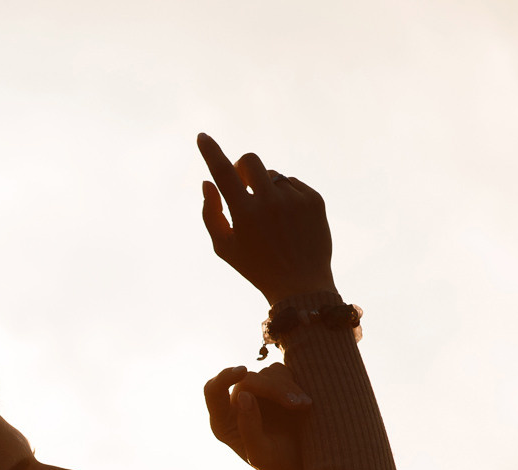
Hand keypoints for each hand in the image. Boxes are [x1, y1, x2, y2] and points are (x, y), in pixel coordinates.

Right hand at [197, 133, 333, 305]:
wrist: (301, 286)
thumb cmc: (257, 268)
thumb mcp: (225, 247)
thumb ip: (211, 214)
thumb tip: (207, 182)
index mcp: (245, 214)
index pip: (223, 172)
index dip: (211, 151)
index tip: (203, 136)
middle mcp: (270, 202)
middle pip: (251, 161)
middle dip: (243, 168)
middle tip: (243, 186)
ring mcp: (295, 199)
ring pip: (273, 175)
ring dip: (266, 189)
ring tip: (272, 219)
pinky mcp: (315, 200)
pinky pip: (293, 184)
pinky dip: (286, 197)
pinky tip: (289, 221)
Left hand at [204, 362, 309, 469]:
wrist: (302, 466)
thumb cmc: (278, 465)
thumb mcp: (262, 454)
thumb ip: (249, 428)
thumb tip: (244, 395)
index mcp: (224, 421)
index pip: (213, 391)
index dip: (224, 376)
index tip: (242, 371)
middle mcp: (237, 404)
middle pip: (248, 380)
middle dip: (273, 388)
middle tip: (296, 404)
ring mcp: (257, 394)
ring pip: (267, 373)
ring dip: (287, 387)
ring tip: (304, 406)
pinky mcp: (276, 389)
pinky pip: (281, 374)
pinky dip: (294, 385)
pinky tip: (305, 403)